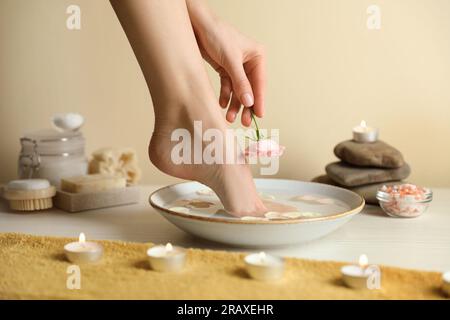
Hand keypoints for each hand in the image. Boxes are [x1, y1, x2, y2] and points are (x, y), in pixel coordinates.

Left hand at [186, 0, 265, 125]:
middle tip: (244, 122)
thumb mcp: (230, 60)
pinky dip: (225, 96)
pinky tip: (222, 105)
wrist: (197, 25)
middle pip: (249, 89)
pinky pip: (228, 87)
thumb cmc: (216, 34)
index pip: (259, 83)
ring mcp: (236, 67)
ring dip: (234, 104)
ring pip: (238, 90)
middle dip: (246, 105)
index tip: (259, 115)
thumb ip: (240, 82)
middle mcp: (249, 62)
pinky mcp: (225, 69)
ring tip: (229, 117)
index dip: (259, 100)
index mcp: (257, 56)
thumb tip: (249, 102)